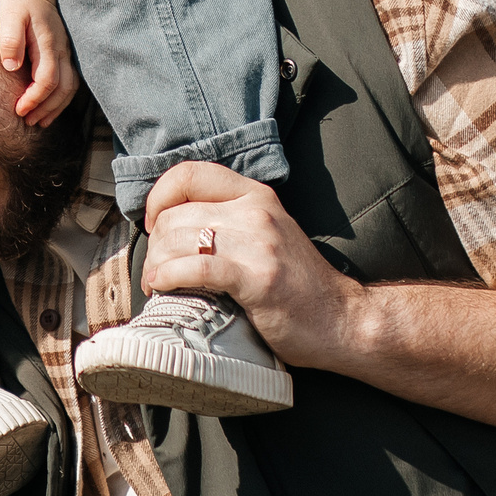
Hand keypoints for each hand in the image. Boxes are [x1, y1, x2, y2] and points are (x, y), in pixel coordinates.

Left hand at [0, 0, 76, 126]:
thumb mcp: (9, 15)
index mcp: (48, 44)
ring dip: (56, 106)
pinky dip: (61, 96)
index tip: (19, 110)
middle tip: (28, 121)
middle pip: (63, 89)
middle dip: (47, 109)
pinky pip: (69, 79)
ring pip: (70, 86)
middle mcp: (61, 50)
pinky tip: (48, 103)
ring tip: (39, 120)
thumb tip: (11, 66)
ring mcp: (65, 50)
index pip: (47, 81)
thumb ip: (10, 40)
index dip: (34, 99)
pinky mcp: (63, 49)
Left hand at [141, 161, 364, 367]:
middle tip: (155, 269)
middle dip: (155, 244)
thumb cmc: (298, 286)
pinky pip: (196, 268)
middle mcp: (257, 213)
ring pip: (179, 239)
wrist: (343, 322)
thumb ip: (226, 221)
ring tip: (157, 283)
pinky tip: (163, 287)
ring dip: (156, 265)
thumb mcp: (265, 235)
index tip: (152, 225)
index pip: (188, 174)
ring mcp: (259, 244)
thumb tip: (168, 225)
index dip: (158, 197)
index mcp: (255, 196)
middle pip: (175, 214)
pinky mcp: (258, 279)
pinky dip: (168, 277)